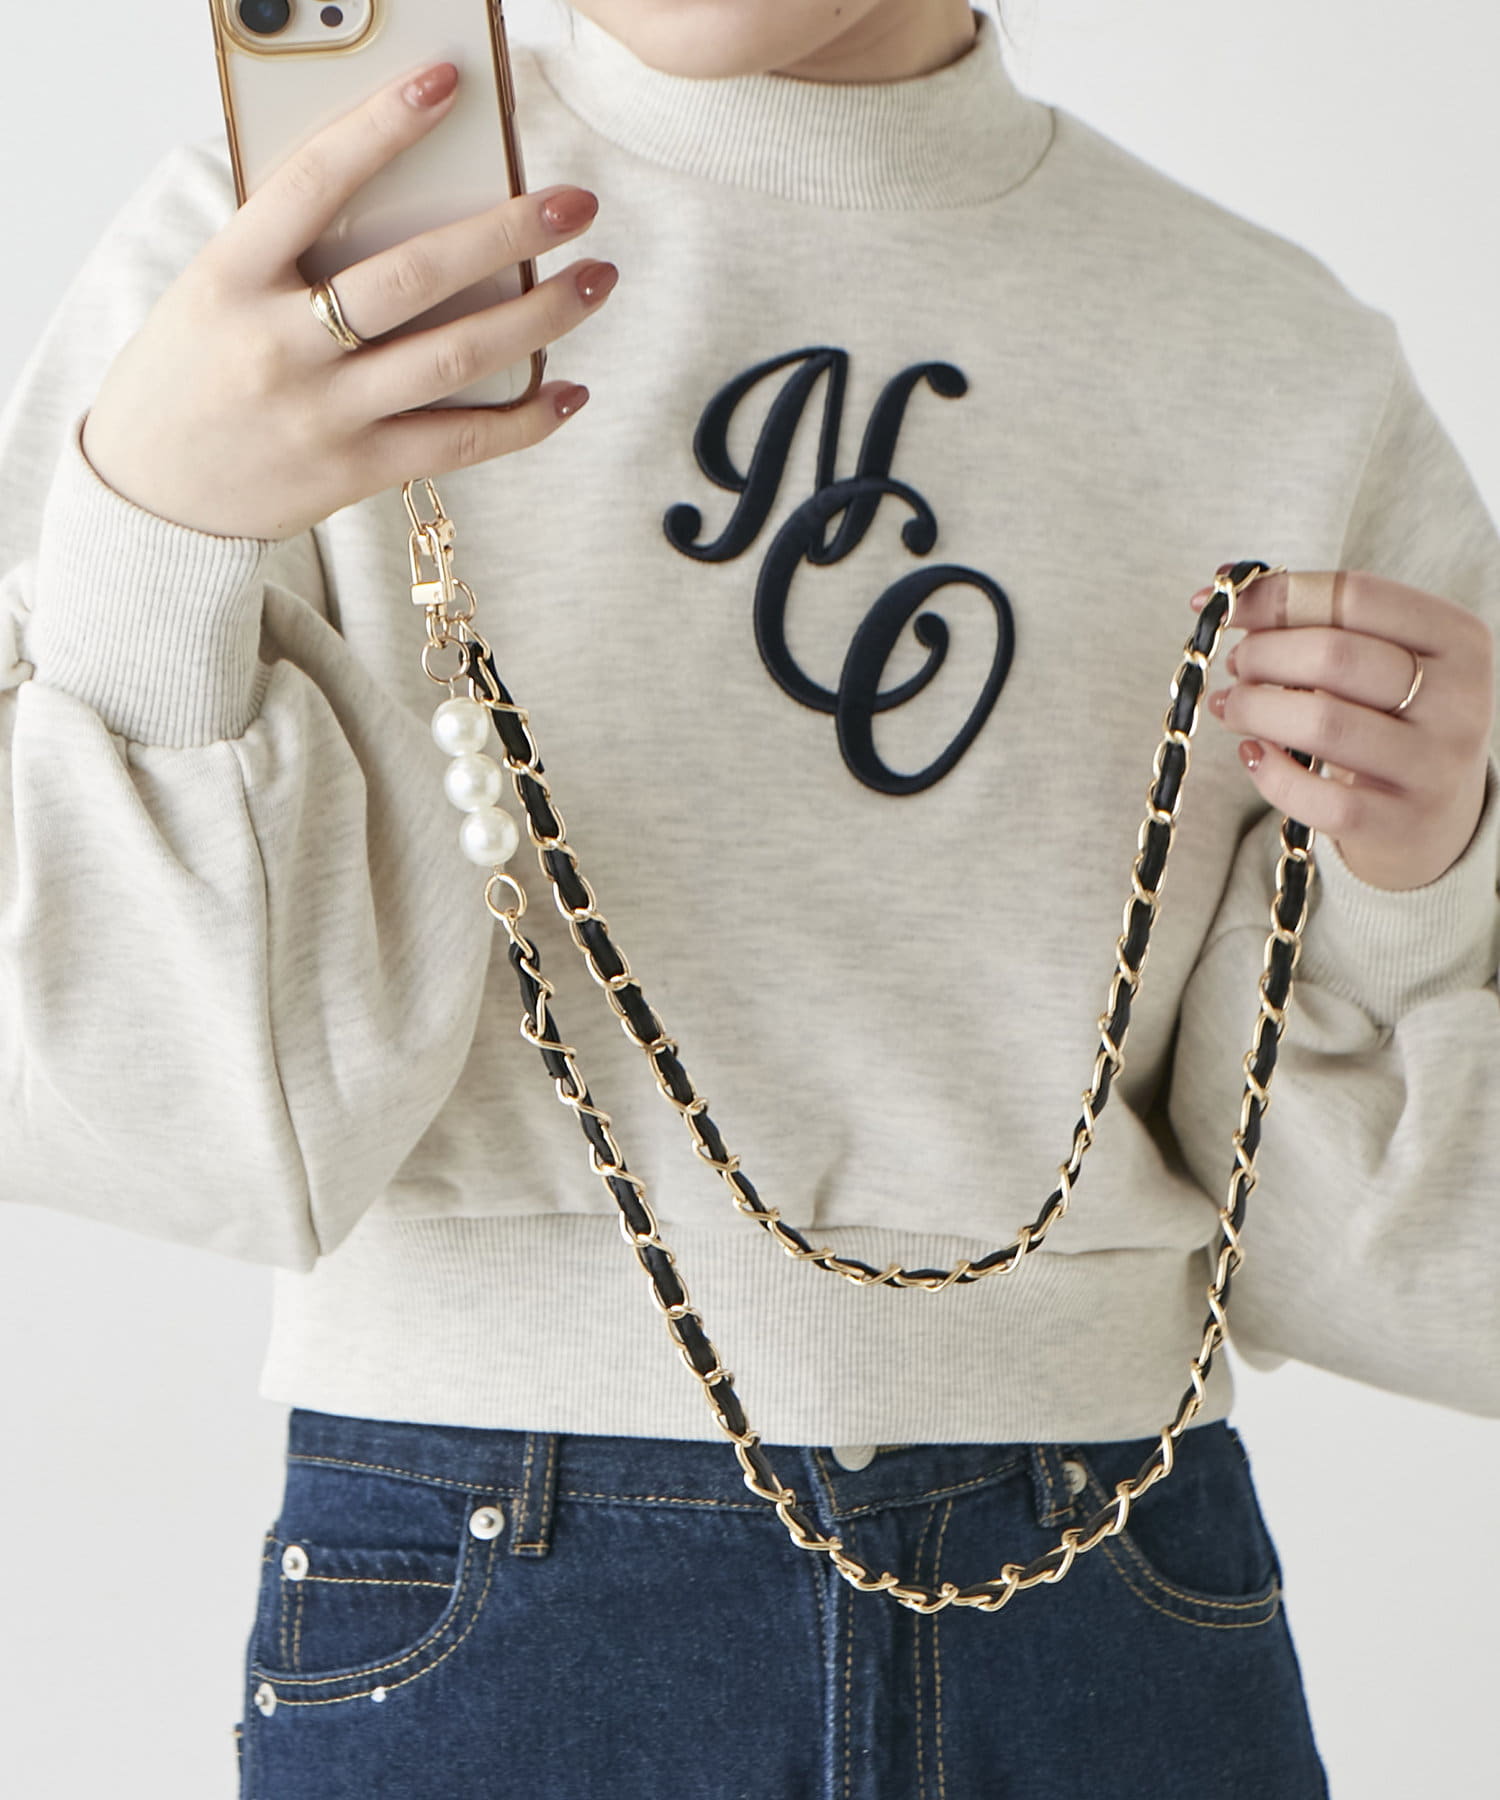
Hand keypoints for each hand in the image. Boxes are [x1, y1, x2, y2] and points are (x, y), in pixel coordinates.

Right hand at [80, 60, 615, 540]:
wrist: (155, 495)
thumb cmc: (191, 371)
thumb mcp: (214, 289)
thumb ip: (287, 245)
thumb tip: (398, 191)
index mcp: (231, 276)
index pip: (314, 182)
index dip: (383, 124)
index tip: (447, 83)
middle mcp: (281, 344)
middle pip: (413, 275)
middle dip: (507, 232)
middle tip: (574, 203)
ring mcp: (325, 413)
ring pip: (452, 357)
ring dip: (538, 315)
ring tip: (595, 279)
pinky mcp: (358, 470)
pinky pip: (459, 442)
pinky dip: (524, 418)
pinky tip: (569, 390)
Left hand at [1192, 566, 1494, 890]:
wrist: (1436, 816)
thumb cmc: (1392, 719)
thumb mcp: (1382, 661)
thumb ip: (1319, 619)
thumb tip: (1226, 582)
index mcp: (1457, 638)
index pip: (1356, 595)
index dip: (1276, 596)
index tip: (1221, 605)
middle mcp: (1458, 699)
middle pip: (1335, 655)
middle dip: (1264, 655)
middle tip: (1237, 666)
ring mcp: (1433, 765)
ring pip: (1322, 723)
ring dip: (1255, 708)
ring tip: (1232, 706)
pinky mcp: (1400, 822)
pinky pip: (1318, 797)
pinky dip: (1269, 772)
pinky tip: (1252, 753)